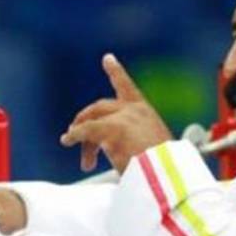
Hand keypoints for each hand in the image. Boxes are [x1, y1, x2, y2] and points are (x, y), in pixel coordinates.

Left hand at [60, 54, 171, 172]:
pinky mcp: (113, 129)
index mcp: (145, 112)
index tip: (107, 58)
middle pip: (100, 107)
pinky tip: (67, 140)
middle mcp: (134, 110)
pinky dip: (74, 135)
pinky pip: (85, 130)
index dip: (115, 72)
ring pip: (92, 121)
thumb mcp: (149, 150)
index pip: (127, 87)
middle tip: (74, 134)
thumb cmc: (161, 171)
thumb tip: (107, 149)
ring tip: (75, 150)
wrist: (168, 177)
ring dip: (80, 136)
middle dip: (85, 119)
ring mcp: (123, 117)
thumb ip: (131, 142)